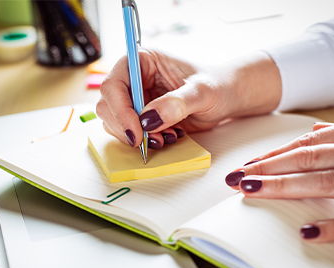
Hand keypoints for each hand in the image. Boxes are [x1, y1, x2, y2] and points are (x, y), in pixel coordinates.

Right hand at [97, 49, 280, 148]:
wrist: (225, 99)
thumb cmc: (216, 85)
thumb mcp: (202, 91)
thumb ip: (177, 103)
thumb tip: (150, 119)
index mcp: (142, 60)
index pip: (114, 83)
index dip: (120, 109)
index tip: (137, 131)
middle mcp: (133, 78)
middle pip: (108, 105)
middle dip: (127, 127)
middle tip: (151, 141)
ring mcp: (134, 99)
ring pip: (113, 121)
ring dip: (135, 136)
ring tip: (165, 139)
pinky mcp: (140, 117)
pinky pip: (127, 132)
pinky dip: (142, 141)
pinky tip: (165, 138)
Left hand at [225, 115, 333, 242]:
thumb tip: (313, 133)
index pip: (309, 144)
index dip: (275, 155)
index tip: (248, 165)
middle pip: (312, 159)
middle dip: (270, 169)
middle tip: (238, 179)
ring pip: (331, 181)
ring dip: (288, 187)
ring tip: (255, 192)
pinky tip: (309, 232)